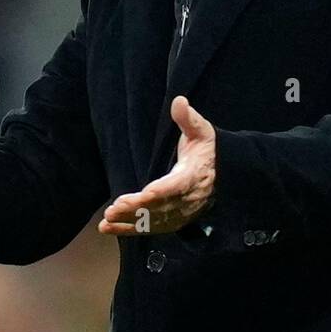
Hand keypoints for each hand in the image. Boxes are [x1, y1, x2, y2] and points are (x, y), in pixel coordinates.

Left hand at [99, 95, 215, 235]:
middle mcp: (188, 199)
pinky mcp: (173, 221)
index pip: (178, 185)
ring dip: (129, 223)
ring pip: (154, 221)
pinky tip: (109, 228)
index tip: (146, 193)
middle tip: (114, 208)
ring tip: (107, 221)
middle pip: (161, 207)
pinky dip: (129, 230)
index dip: (163, 190)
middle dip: (138, 209)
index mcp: (194, 176)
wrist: (223, 174)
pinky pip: (150, 228)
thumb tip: (179, 101)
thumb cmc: (207, 149)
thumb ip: (189, 119)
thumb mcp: (202, 131)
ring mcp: (181, 213)